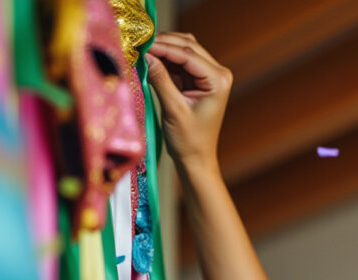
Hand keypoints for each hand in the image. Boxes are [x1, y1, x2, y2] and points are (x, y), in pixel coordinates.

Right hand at [146, 33, 230, 172]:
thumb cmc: (189, 140)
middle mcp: (218, 74)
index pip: (188, 55)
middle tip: (139, 42)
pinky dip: (164, 59)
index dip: (164, 47)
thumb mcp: (174, 109)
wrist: (195, 158)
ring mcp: (208, 75)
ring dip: (163, 49)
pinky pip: (179, 62)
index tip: (142, 43)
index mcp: (218, 80)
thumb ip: (160, 80)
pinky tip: (149, 59)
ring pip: (183, 51)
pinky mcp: (196, 80)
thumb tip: (146, 56)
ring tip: (142, 49)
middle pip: (188, 47)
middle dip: (164, 43)